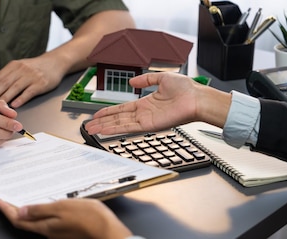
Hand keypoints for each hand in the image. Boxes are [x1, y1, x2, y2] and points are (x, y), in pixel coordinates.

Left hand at [0, 57, 63, 107]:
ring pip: (14, 88)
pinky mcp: (40, 83)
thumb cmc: (35, 68)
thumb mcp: (19, 68)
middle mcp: (20, 70)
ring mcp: (30, 76)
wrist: (55, 62)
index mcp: (12, 66)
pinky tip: (15, 105)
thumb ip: (7, 78)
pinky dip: (21, 99)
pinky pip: (29, 92)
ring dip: (4, 99)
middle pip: (2, 84)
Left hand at [0, 199, 131, 238]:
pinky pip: (50, 221)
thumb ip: (40, 210)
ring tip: (24, 199)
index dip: (6, 210)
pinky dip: (44, 212)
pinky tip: (47, 204)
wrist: (109, 232)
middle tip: (7, 199)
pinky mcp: (67, 230)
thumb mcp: (61, 208)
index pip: (18, 220)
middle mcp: (49, 232)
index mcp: (45, 227)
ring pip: (38, 221)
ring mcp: (58, 232)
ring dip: (29, 211)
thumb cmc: (89, 218)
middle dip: (15, 210)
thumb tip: (20, 211)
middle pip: (26, 222)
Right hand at [85, 72, 204, 134]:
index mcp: (146, 103)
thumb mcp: (162, 78)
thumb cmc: (186, 89)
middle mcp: (143, 113)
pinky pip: (128, 128)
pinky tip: (105, 131)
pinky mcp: (149, 126)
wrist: (197, 98)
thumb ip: (146, 80)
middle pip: (117, 119)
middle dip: (102, 123)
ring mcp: (145, 120)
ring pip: (119, 124)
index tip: (97, 115)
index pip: (122, 109)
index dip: (108, 112)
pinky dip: (115, 130)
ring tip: (91, 130)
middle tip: (88, 126)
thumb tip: (133, 80)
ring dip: (104, 127)